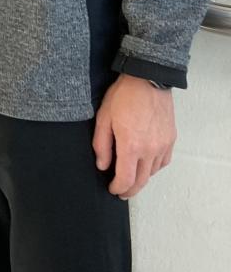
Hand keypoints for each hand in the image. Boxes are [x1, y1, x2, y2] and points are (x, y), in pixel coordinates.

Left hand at [92, 74, 175, 198]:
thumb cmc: (124, 96)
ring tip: (132, 178)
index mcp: (131, 146)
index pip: (126, 179)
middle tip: (121, 192)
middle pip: (141, 181)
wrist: (148, 79)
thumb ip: (102, 145)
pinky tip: (146, 165)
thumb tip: (103, 166)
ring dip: (142, 179)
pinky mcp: (171, 139)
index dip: (118, 188)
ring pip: (152, 172)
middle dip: (130, 190)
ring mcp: (163, 145)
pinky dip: (154, 168)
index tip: (112, 189)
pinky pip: (163, 162)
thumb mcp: (104, 118)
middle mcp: (150, 150)